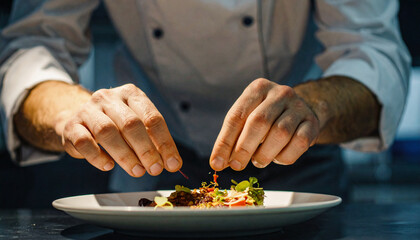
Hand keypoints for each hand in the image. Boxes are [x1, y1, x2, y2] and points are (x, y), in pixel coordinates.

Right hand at [56, 84, 181, 176]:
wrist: (77, 118)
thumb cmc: (115, 124)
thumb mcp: (136, 126)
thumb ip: (153, 141)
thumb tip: (172, 163)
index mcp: (131, 94)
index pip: (152, 117)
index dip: (165, 142)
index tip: (173, 164)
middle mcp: (109, 98)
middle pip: (131, 123)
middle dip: (146, 149)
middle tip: (155, 170)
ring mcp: (88, 110)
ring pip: (107, 132)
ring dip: (125, 155)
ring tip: (137, 171)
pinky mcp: (71, 126)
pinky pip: (84, 142)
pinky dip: (97, 156)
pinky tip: (108, 166)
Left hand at [210, 78, 319, 170]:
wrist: (300, 110)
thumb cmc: (266, 117)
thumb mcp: (247, 119)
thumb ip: (232, 138)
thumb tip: (218, 163)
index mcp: (258, 88)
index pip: (236, 116)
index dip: (224, 142)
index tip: (216, 163)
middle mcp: (280, 93)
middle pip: (258, 122)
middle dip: (244, 149)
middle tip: (236, 166)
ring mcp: (299, 106)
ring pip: (280, 134)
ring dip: (265, 154)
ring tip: (258, 161)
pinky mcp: (312, 122)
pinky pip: (299, 143)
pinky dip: (284, 157)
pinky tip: (277, 157)